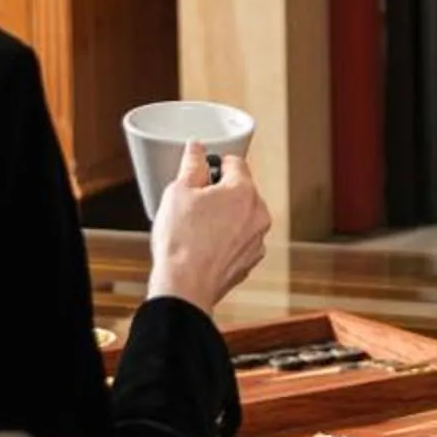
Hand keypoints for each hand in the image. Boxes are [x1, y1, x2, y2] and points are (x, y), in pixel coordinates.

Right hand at [147, 142, 270, 313]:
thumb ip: (192, 163)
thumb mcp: (178, 191)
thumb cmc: (181, 242)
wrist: (184, 288)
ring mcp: (257, 240)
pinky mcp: (249, 261)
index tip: (199, 173)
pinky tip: (203, 246)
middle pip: (240, 189)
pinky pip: (239, 240)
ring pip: (241, 216)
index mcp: (244, 191)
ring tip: (196, 227)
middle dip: (219, 192)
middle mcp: (259, 214)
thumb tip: (196, 149)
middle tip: (193, 203)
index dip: (213, 164)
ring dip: (223, 216)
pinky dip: (225, 239)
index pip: (235, 161)